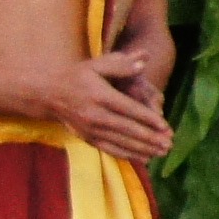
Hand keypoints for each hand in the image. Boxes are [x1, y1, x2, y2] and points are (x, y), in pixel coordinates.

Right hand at [44, 49, 173, 163]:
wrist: (49, 95)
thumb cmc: (76, 76)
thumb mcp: (96, 65)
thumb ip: (121, 64)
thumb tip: (144, 60)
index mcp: (100, 95)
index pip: (129, 109)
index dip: (148, 118)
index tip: (165, 126)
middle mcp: (95, 115)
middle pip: (128, 129)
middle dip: (150, 138)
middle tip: (169, 143)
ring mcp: (91, 129)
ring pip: (121, 142)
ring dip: (143, 149)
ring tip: (162, 152)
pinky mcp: (88, 139)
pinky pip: (111, 149)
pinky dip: (128, 155)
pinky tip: (144, 158)